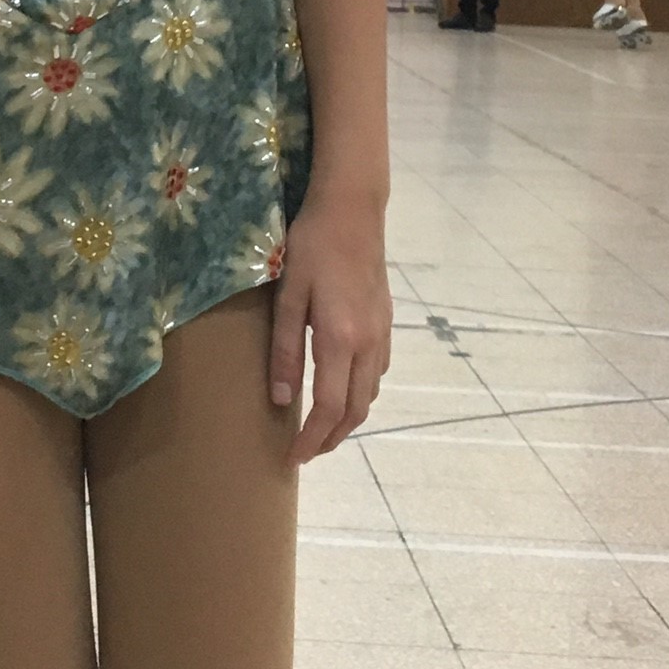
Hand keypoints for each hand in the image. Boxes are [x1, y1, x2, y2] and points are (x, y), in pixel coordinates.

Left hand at [269, 192, 392, 466]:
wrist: (352, 210)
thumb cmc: (311, 247)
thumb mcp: (288, 296)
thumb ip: (285, 350)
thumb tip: (283, 400)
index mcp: (340, 341)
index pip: (329, 408)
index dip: (312, 440)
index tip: (293, 458)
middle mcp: (368, 344)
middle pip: (356, 410)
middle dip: (331, 438)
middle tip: (305, 452)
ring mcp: (382, 333)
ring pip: (370, 394)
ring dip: (348, 418)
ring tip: (322, 428)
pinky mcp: (386, 321)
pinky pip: (377, 372)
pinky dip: (361, 393)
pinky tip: (343, 388)